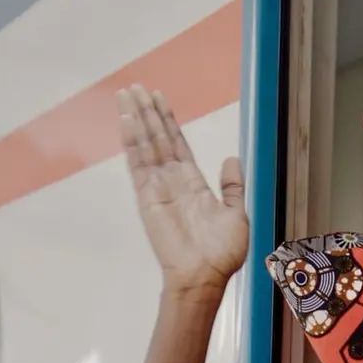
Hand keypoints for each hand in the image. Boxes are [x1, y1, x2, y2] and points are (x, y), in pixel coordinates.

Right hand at [117, 84, 248, 293]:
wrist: (203, 276)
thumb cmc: (221, 253)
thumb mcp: (237, 214)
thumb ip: (231, 186)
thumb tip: (231, 159)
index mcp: (193, 183)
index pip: (178, 143)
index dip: (168, 121)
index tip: (159, 98)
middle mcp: (173, 180)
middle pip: (157, 138)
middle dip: (148, 112)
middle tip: (136, 87)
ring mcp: (158, 186)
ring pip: (145, 144)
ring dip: (136, 119)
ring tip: (127, 94)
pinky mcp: (147, 196)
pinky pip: (138, 163)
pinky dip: (132, 140)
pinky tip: (126, 121)